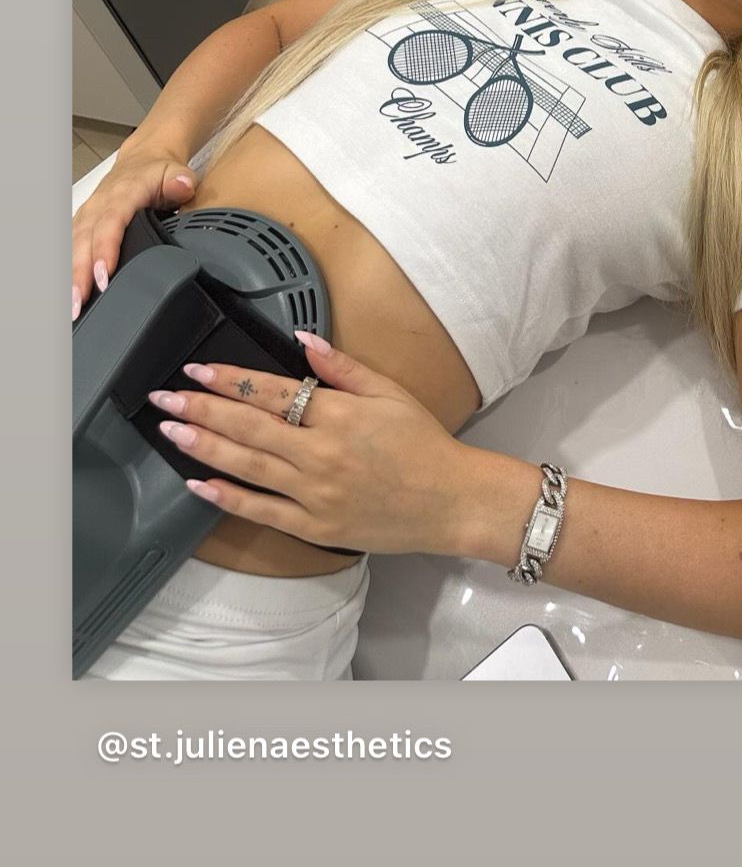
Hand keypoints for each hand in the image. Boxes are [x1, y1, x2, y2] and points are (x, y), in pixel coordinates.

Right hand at [72, 147, 196, 319]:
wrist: (143, 159)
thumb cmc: (157, 171)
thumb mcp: (174, 170)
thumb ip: (180, 180)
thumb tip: (184, 186)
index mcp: (121, 195)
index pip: (110, 223)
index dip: (105, 250)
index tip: (103, 276)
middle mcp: (99, 205)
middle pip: (84, 241)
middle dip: (80, 274)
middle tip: (79, 304)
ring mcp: (88, 215)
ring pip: (73, 247)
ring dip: (70, 277)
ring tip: (71, 308)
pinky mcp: (83, 224)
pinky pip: (70, 247)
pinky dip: (67, 270)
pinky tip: (68, 293)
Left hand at [147, 333, 474, 557]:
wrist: (451, 500)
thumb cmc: (424, 444)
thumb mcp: (390, 393)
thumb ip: (342, 366)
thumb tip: (303, 340)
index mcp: (340, 415)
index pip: (271, 392)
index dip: (230, 379)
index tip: (198, 370)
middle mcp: (321, 453)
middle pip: (249, 427)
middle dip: (202, 409)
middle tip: (165, 397)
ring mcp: (315, 493)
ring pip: (247, 466)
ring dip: (204, 447)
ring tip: (171, 432)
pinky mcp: (314, 526)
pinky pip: (262, 511)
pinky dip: (228, 497)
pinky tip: (199, 485)